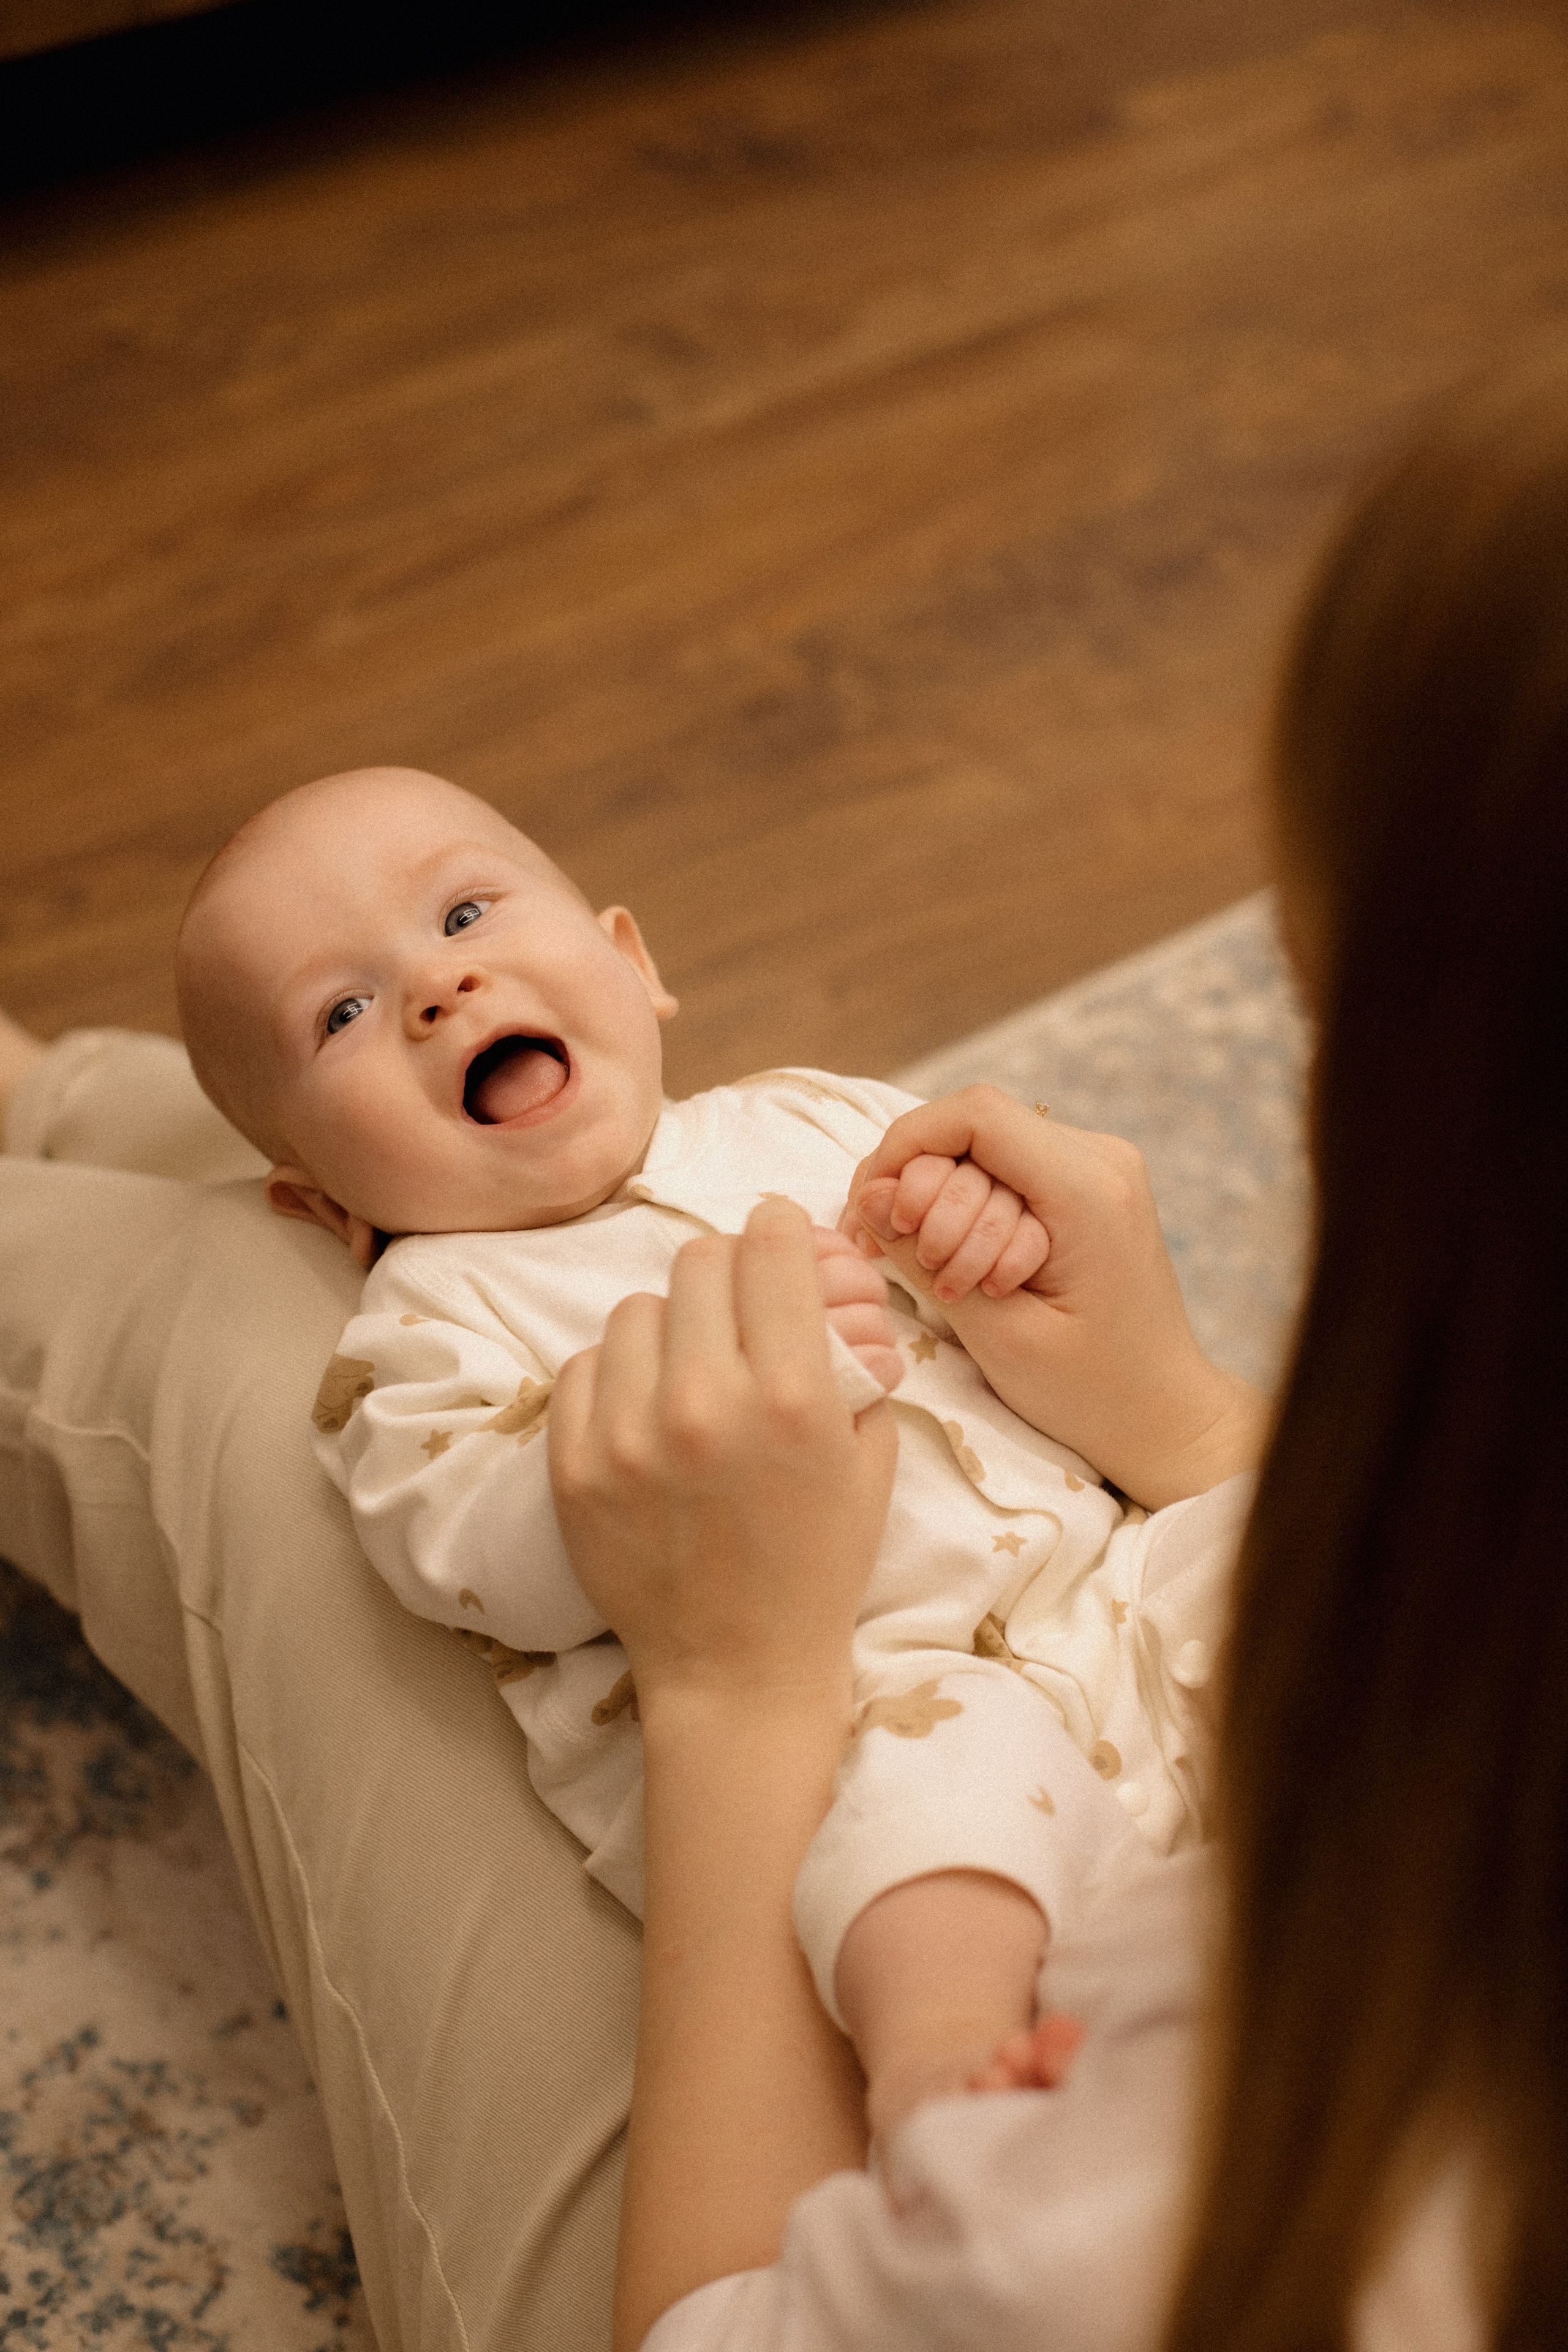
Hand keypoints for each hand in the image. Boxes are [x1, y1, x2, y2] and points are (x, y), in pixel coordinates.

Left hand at [548, 1197, 898, 1711]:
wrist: (738, 1668)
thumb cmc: (818, 1563)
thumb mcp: (868, 1456)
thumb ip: (853, 1356)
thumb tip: (830, 1281)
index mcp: (790, 1394)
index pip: (769, 1244)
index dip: (781, 1232)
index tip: (779, 1245)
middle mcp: (703, 1401)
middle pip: (701, 1261)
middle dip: (731, 1274)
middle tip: (740, 1307)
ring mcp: (627, 1433)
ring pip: (638, 1308)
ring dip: (673, 1326)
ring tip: (692, 1370)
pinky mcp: (572, 1464)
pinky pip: (585, 1365)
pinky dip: (619, 1375)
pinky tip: (647, 1411)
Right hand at [841, 1087, 1266, 1509]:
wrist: (1161, 1414)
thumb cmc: (1091, 1391)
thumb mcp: (999, 1335)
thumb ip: (925, 1259)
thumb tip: (867, 1195)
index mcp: (1091, 1190)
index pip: (977, 1115)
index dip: (906, 1146)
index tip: (871, 1210)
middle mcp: (1099, 1159)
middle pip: (970, 1135)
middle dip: (926, 1200)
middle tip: (927, 1275)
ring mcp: (1093, 1167)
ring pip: (978, 1154)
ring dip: (946, 1217)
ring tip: (956, 1287)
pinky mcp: (1079, 1185)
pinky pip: (999, 1174)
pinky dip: (967, 1218)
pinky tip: (965, 1273)